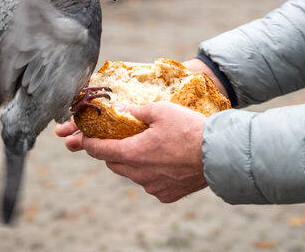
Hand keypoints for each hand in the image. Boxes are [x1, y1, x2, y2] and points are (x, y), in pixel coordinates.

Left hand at [55, 102, 207, 202]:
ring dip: (131, 163)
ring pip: (131, 174)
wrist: (219, 154)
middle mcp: (138, 174)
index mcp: (132, 153)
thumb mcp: (160, 110)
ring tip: (145, 149)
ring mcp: (152, 187)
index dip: (89, 142)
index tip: (84, 137)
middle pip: (113, 163)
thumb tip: (119, 109)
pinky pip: (149, 184)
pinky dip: (149, 174)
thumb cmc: (189, 129)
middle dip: (112, 151)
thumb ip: (135, 111)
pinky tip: (162, 162)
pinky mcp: (166, 194)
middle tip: (119, 139)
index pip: (99, 150)